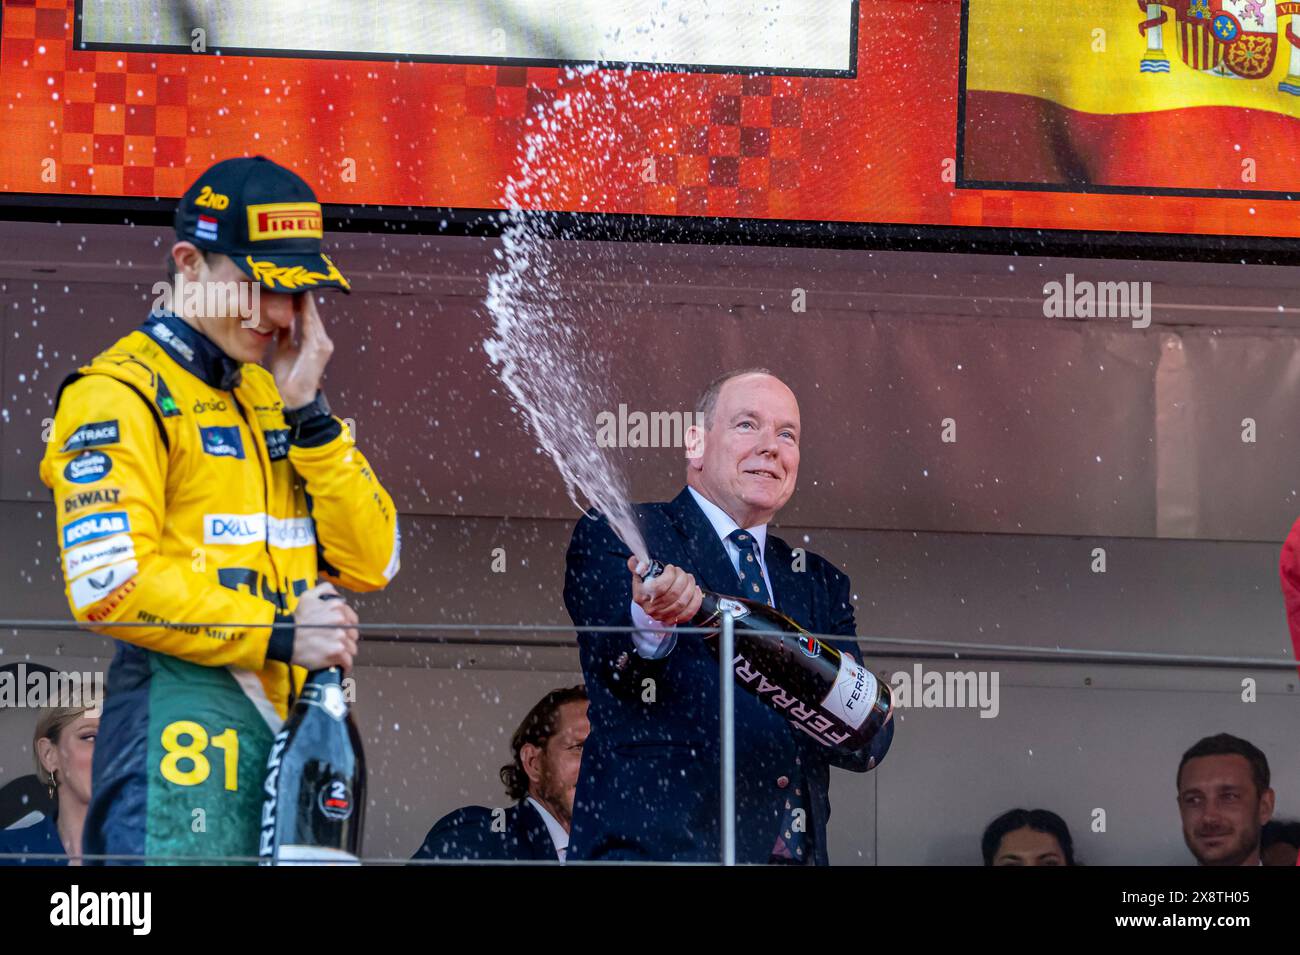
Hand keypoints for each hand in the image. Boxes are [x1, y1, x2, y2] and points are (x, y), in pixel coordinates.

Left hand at [271, 291, 333, 409]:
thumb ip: (285, 334)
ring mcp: (321, 343)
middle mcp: (321, 339)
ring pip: (311, 314)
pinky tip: (298, 299)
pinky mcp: (318, 348)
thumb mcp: (284, 350)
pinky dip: (304, 311)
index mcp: (313, 339)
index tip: (290, 280)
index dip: (299, 296)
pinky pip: (310, 325)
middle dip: (302, 293)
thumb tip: (281, 320)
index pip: (307, 312)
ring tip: (295, 281)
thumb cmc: (290, 377)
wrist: (297, 398)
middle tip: (292, 274)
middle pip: (311, 310)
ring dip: (303, 298)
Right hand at [290, 581, 359, 671]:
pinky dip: (344, 665)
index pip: (353, 620)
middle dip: (346, 639)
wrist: (285, 639)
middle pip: (353, 635)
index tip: (340, 631)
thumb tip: (336, 595)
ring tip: (334, 654)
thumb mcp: (308, 596)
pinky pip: (348, 661)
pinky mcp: (337, 652)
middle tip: (334, 642)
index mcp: (337, 607)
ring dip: (345, 652)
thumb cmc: (296, 620)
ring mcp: (340, 637)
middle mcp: (341, 621)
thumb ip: (325, 590)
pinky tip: (338, 664)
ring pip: (352, 648)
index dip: (347, 626)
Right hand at [628, 555, 702, 625]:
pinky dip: (695, 600)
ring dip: (690, 587)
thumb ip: (638, 565)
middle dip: (682, 579)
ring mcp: (662, 616)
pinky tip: (695, 590)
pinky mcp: (672, 620)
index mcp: (641, 595)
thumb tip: (636, 562)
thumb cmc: (647, 585)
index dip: (669, 575)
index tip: (670, 568)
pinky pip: (688, 612)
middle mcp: (650, 608)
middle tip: (682, 572)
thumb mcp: (641, 574)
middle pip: (673, 594)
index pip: (659, 587)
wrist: (649, 602)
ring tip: (689, 578)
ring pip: (682, 602)